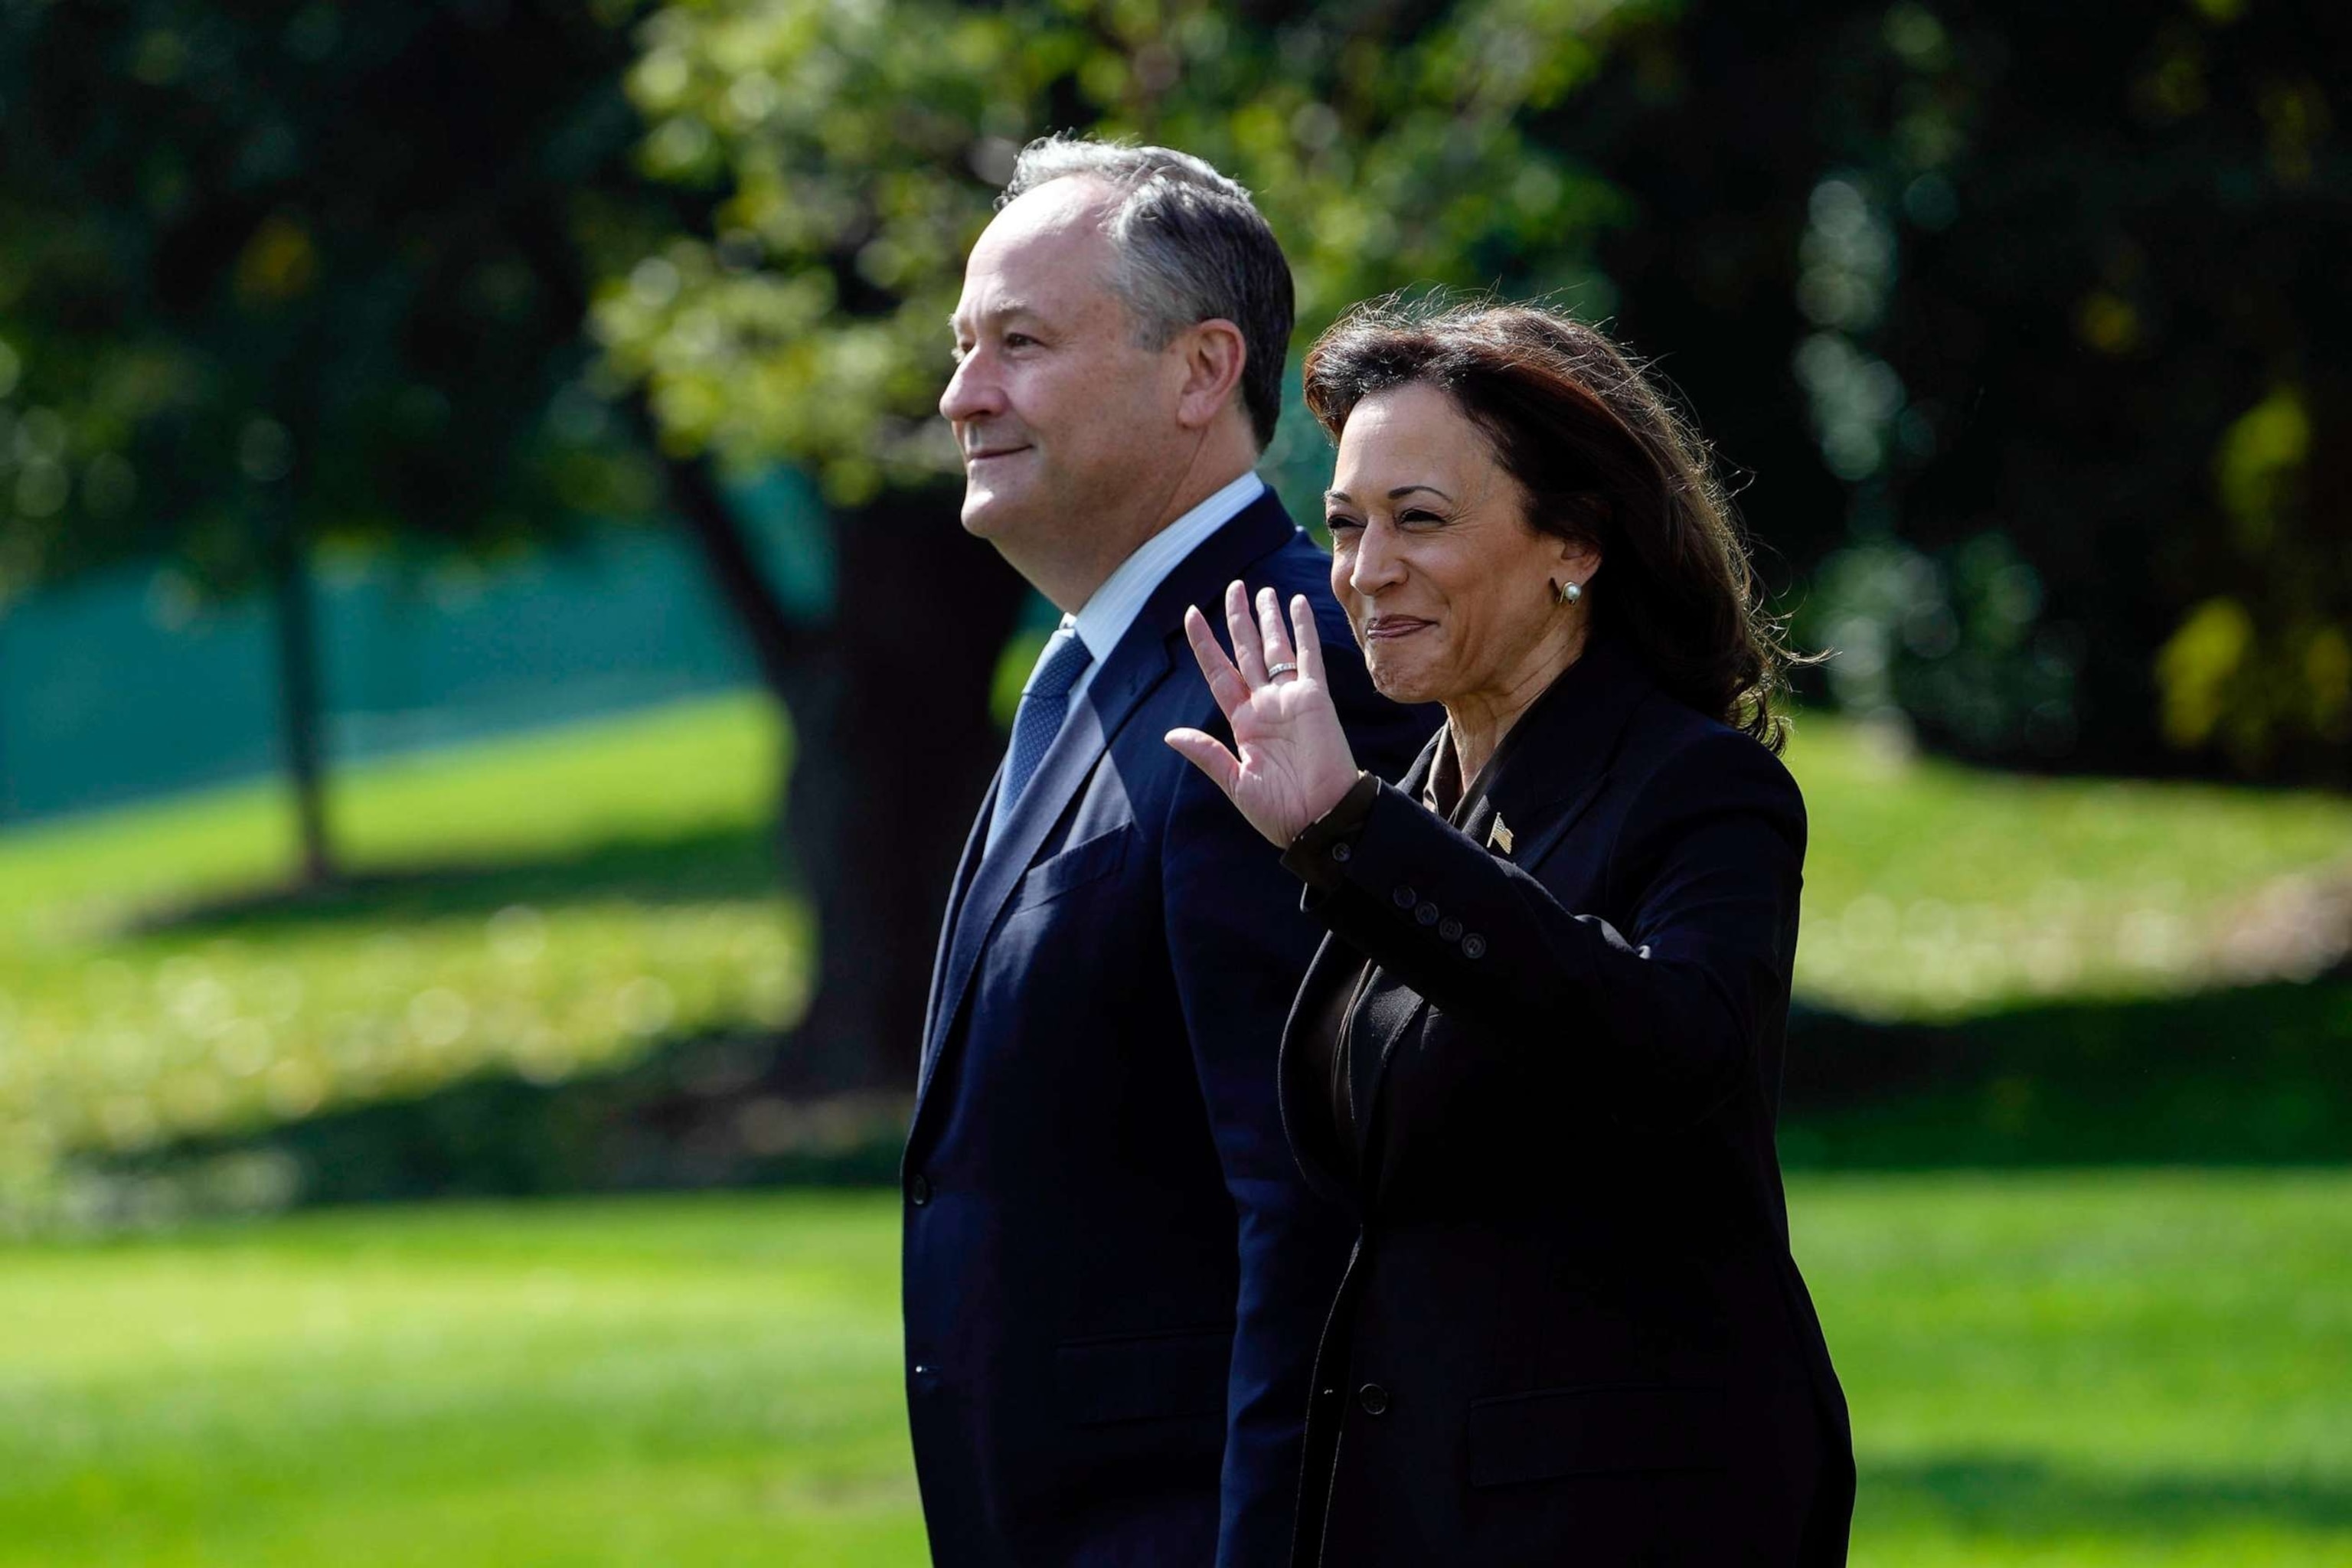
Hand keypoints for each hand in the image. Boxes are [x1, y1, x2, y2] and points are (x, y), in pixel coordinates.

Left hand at [1166, 581, 1361, 847]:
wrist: (1321, 819)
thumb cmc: (1280, 811)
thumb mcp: (1236, 783)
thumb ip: (1207, 754)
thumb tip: (1170, 735)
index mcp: (1243, 723)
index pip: (1219, 672)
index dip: (1205, 643)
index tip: (1192, 613)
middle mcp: (1265, 705)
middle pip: (1247, 651)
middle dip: (1239, 618)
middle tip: (1234, 586)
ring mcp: (1291, 699)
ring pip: (1276, 648)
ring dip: (1269, 618)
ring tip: (1262, 590)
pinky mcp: (1316, 699)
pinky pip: (1309, 657)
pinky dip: (1304, 630)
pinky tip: (1298, 604)